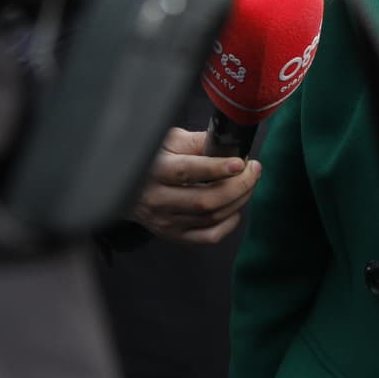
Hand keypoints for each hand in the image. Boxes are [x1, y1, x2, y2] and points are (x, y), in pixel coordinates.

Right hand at [130, 128, 261, 244]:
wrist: (124, 188)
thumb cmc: (152, 158)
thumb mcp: (169, 140)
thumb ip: (197, 141)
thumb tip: (227, 143)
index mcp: (155, 171)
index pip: (188, 172)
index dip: (217, 168)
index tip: (241, 162)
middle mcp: (158, 199)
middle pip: (205, 200)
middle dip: (239, 185)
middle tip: (254, 169)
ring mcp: (165, 221)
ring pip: (211, 217)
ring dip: (238, 200)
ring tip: (249, 183)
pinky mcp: (173, 235)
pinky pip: (208, 237)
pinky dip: (228, 225)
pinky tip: (235, 208)